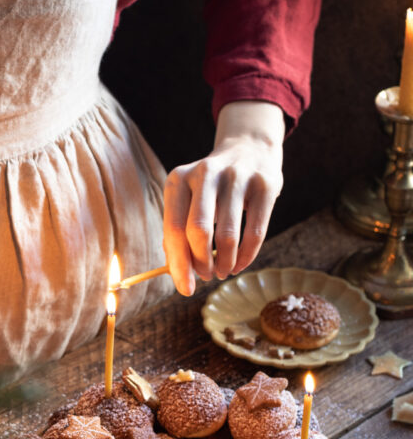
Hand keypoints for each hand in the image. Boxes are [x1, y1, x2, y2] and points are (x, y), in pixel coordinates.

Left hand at [162, 100, 284, 294]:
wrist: (248, 149)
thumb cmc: (211, 188)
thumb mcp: (188, 199)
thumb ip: (178, 232)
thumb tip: (178, 273)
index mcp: (178, 180)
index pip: (173, 229)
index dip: (179, 265)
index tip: (185, 289)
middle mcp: (205, 174)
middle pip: (198, 232)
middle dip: (202, 263)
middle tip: (207, 277)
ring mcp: (236, 176)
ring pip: (228, 235)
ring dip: (226, 262)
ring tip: (224, 271)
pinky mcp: (264, 184)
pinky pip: (255, 231)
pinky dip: (247, 256)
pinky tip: (240, 264)